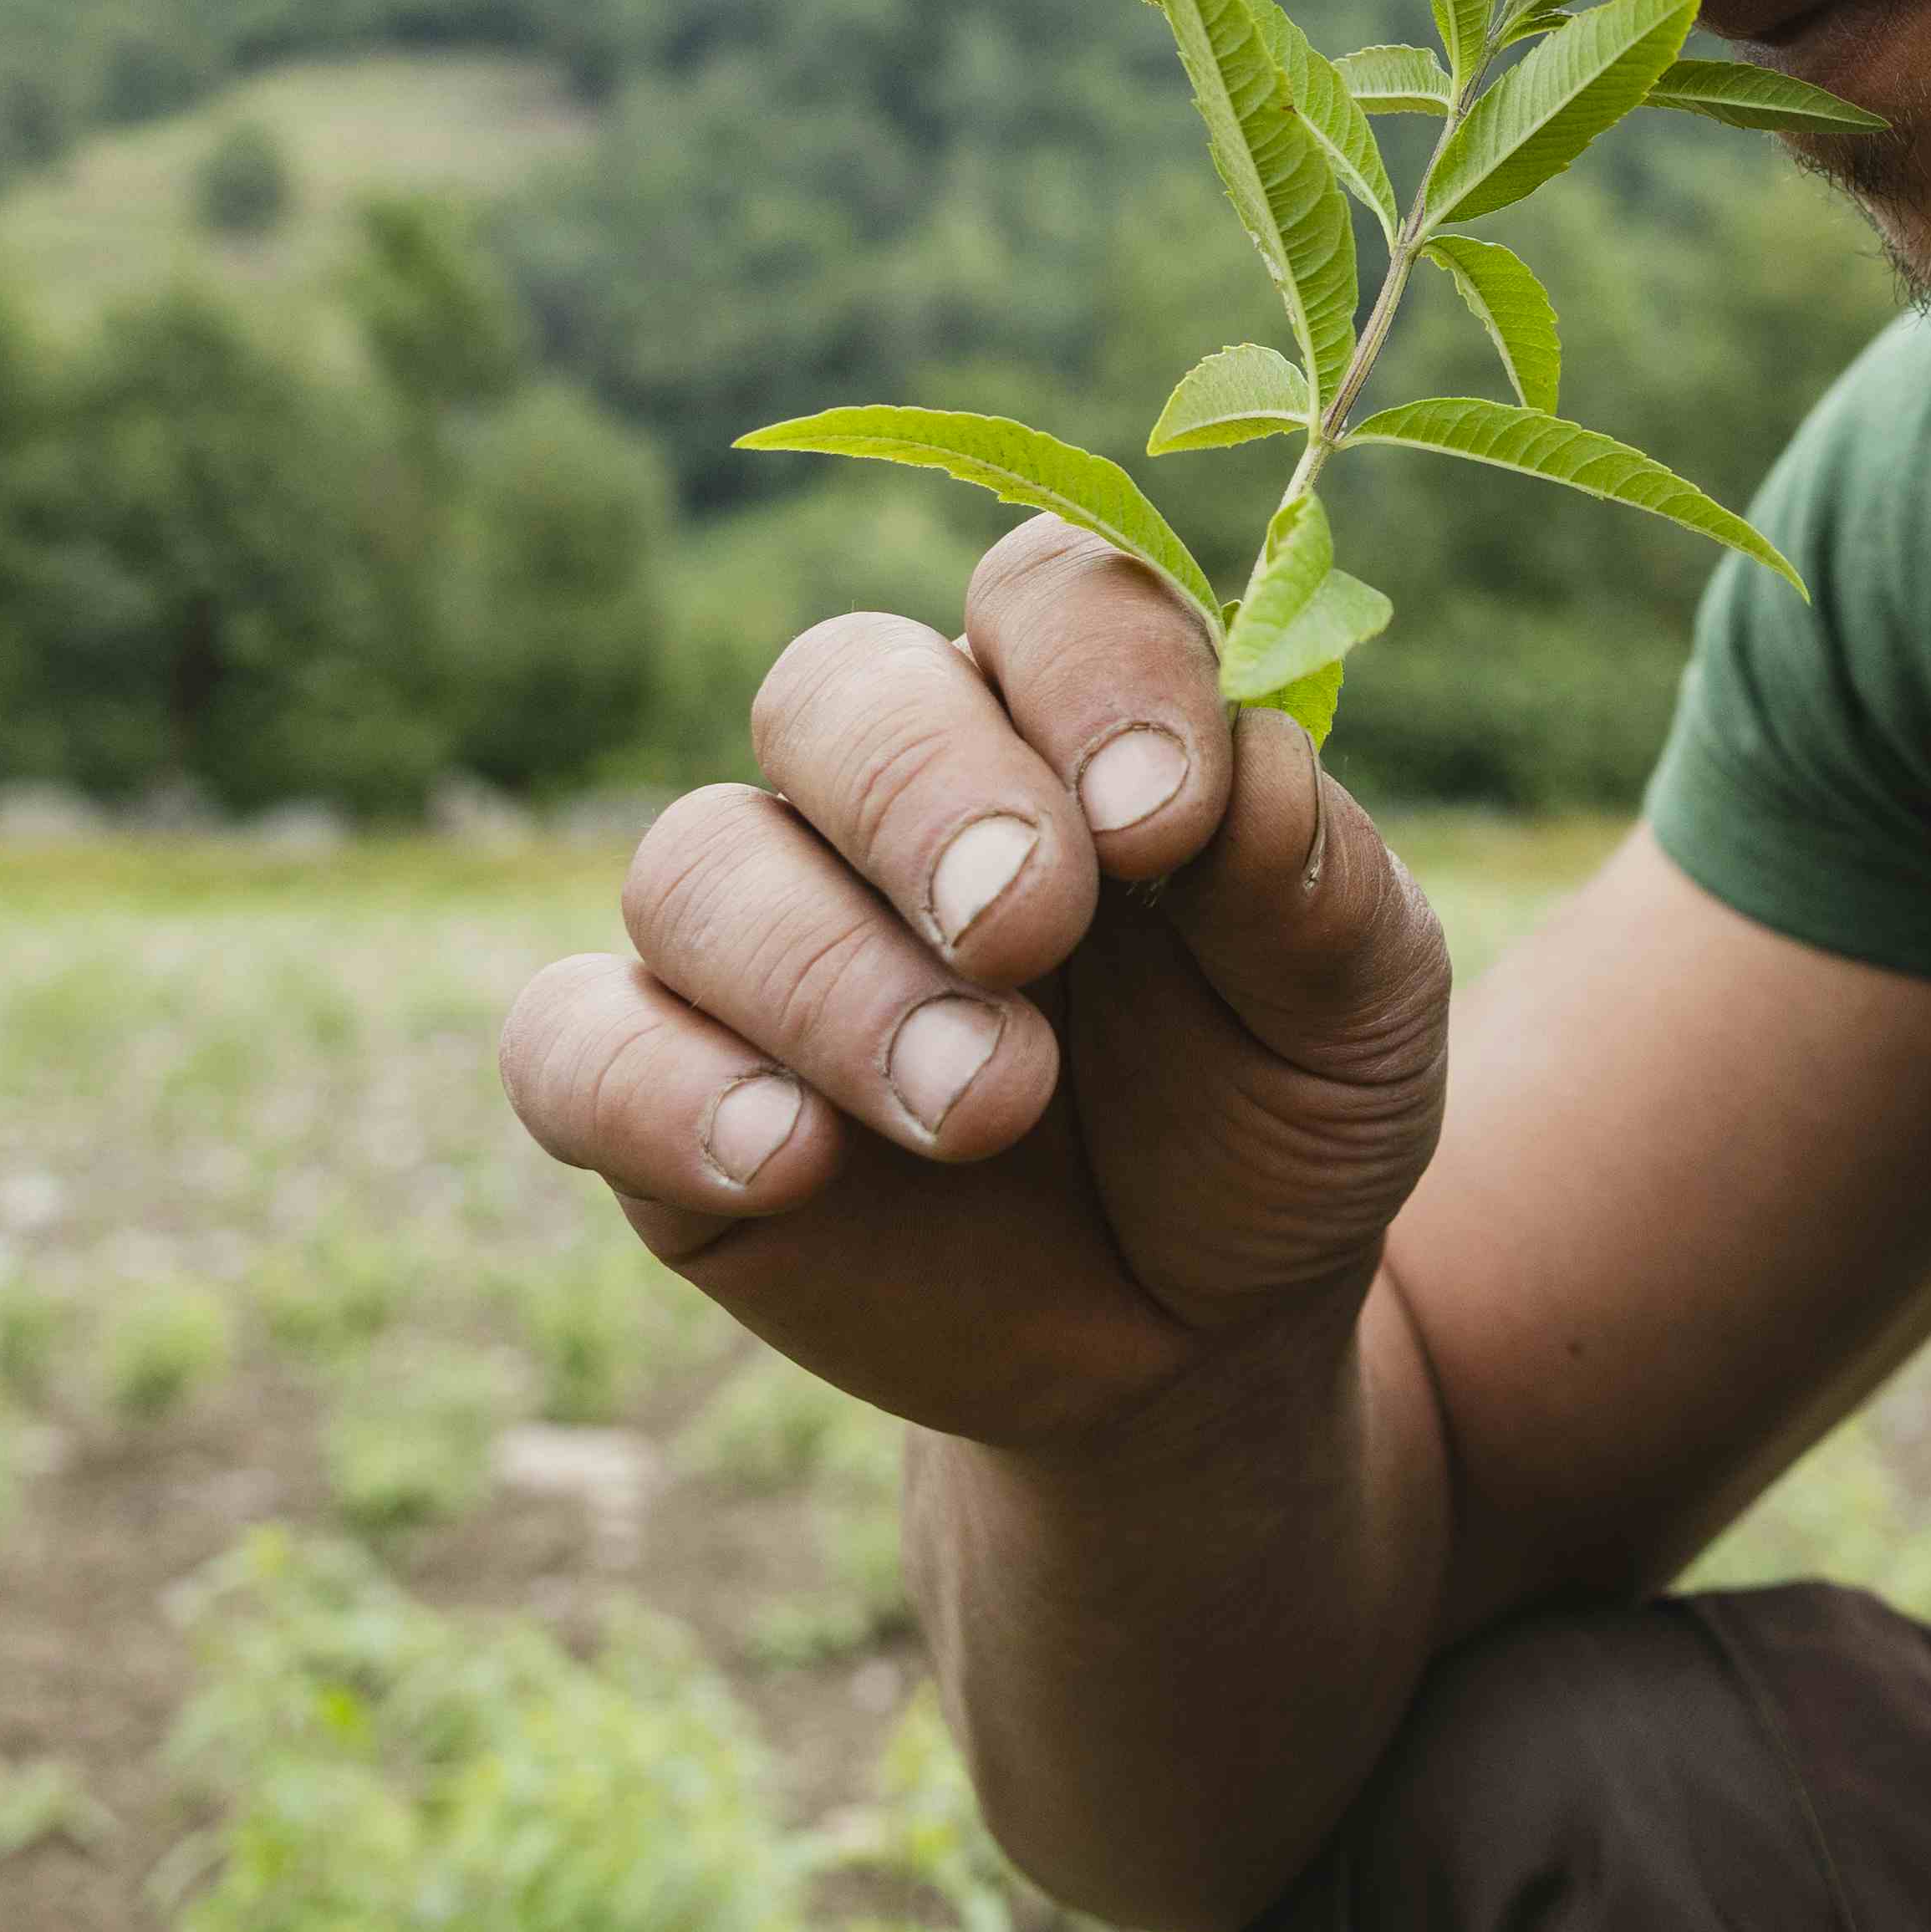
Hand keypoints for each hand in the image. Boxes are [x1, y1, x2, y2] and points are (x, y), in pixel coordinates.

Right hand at [497, 512, 1449, 1454]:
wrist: (1201, 1336)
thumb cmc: (1278, 1111)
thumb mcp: (1358, 1005)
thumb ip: (1308, 872)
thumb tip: (1236, 764)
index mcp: (1068, 714)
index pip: (1044, 595)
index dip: (1094, 673)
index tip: (1166, 815)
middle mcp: (892, 790)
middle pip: (833, 691)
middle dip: (929, 799)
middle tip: (1030, 929)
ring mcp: (762, 937)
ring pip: (696, 864)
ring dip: (831, 978)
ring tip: (983, 1105)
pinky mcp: (662, 1094)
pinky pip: (573, 1041)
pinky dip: (656, 1088)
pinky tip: (788, 1157)